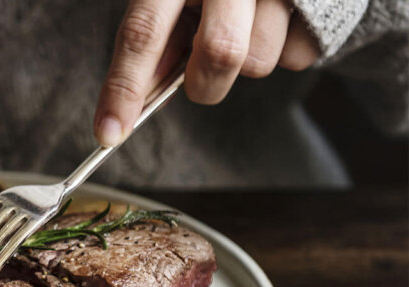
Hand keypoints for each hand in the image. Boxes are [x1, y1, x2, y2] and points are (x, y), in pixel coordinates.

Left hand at [94, 0, 320, 145]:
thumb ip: (158, 36)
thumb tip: (137, 97)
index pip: (142, 33)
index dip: (124, 88)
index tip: (108, 133)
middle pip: (218, 54)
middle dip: (205, 84)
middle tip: (199, 76)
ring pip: (257, 62)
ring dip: (244, 60)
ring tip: (246, 23)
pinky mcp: (319, 3)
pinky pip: (295, 56)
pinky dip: (282, 49)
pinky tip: (275, 20)